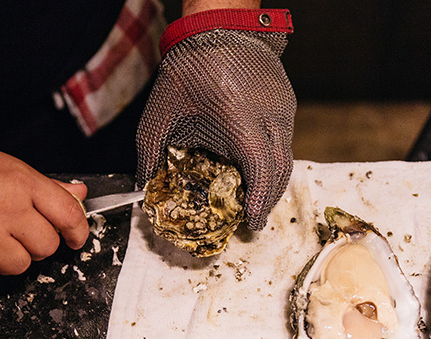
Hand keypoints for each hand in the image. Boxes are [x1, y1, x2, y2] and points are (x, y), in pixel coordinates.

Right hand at [0, 137, 89, 283]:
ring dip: (9, 257)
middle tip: (16, 232)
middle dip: (37, 244)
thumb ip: (44, 186)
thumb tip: (77, 195)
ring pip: (22, 266)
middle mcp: (3, 208)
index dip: (77, 231)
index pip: (68, 214)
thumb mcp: (0, 166)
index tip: (75, 238)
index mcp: (17, 182)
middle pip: (47, 246)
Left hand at [136, 9, 295, 229]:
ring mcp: (284, 109)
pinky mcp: (287, 101)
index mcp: (243, 122)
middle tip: (254, 218)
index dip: (260, 201)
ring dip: (272, 179)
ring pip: (286, 155)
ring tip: (255, 196)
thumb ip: (150, 150)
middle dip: (268, 198)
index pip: (261, 171)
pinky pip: (285, 138)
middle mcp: (271, 118)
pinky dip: (274, 158)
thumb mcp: (161, 111)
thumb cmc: (189, 68)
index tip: (252, 222)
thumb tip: (143, 181)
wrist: (219, 24)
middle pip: (280, 171)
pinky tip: (256, 164)